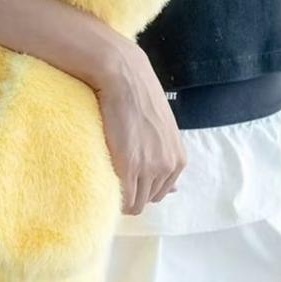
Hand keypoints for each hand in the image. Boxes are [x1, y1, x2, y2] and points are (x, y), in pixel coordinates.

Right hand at [94, 42, 185, 214]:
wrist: (124, 78)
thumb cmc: (140, 99)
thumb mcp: (164, 132)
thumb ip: (168, 160)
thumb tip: (174, 191)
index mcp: (178, 159)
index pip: (159, 193)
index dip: (140, 189)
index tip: (124, 179)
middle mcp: (168, 167)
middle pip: (147, 200)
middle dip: (130, 194)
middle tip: (113, 177)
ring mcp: (149, 168)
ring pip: (134, 203)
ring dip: (120, 196)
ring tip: (106, 176)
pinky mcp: (129, 166)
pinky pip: (122, 199)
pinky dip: (112, 196)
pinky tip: (102, 180)